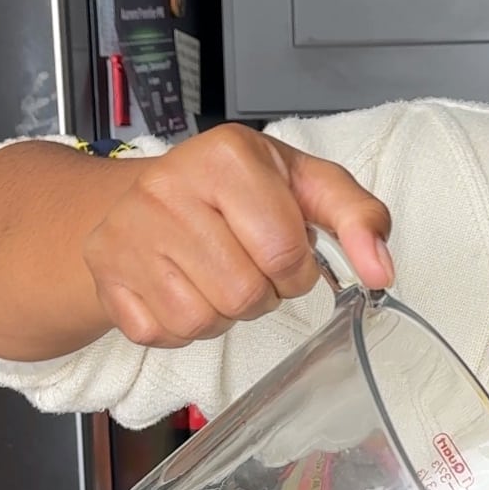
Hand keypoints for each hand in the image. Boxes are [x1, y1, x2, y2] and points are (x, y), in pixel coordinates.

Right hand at [82, 124, 392, 347]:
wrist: (138, 197)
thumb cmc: (232, 193)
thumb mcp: (304, 185)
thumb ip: (357, 217)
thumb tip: (381, 270)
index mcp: (226, 156)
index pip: (285, 252)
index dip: (296, 267)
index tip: (284, 250)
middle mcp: (168, 188)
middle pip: (245, 293)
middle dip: (261, 293)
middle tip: (246, 264)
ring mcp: (129, 233)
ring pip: (204, 320)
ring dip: (223, 313)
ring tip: (213, 275)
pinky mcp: (107, 275)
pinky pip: (164, 333)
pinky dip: (181, 325)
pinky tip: (180, 287)